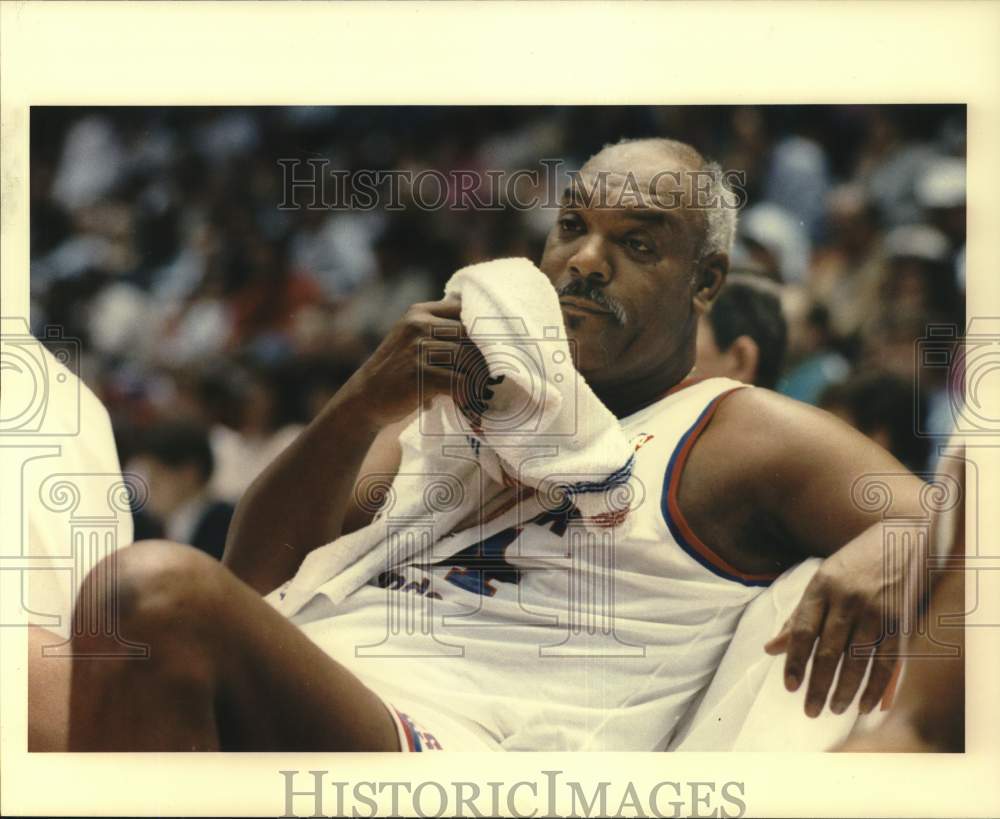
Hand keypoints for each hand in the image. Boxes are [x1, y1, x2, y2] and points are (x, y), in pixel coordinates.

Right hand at [339, 295, 486, 427]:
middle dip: (484, 355)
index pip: (462, 309)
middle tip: (494, 374)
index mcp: (419, 312)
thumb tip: (487, 328)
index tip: (494, 345)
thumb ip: (440, 329)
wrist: (366, 396)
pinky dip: (466, 394)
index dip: (482, 327)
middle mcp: (418, 325)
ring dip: (478, 377)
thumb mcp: (412, 339)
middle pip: (468, 334)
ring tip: (484, 390)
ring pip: (466, 358)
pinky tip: (467, 403)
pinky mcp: (418, 374)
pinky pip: (457, 381)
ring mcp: (417, 348)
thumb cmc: (398, 370)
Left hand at [764, 528, 907, 717]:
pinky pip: (887, 661)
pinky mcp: (901, 620)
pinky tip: (865, 704)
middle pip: (828, 651)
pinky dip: (876, 687)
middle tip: (811, 710)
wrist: (906, 537)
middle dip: (818, 685)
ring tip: (834, 709)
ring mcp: (876, 610)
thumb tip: (770, 648)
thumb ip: (800, 614)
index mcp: (821, 587)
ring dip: (845, 691)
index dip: (794, 661)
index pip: (802, 631)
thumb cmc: (857, 562)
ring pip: (857, 661)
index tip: (790, 686)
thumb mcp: (823, 578)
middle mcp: (847, 599)